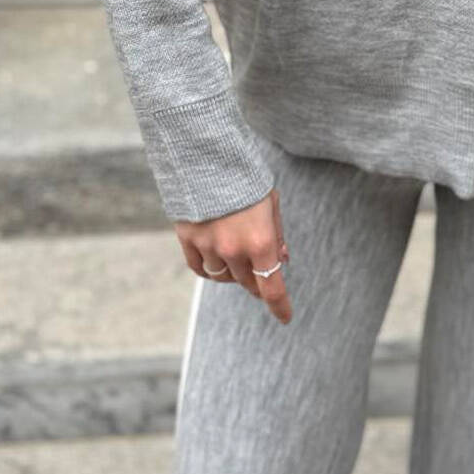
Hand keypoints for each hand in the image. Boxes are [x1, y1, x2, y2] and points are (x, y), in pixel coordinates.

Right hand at [175, 188, 291, 323]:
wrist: (209, 156)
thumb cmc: (247, 179)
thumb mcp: (271, 204)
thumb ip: (276, 235)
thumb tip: (281, 260)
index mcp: (260, 242)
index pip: (272, 288)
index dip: (280, 306)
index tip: (286, 317)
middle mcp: (233, 249)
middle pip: (247, 283)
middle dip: (256, 280)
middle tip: (259, 269)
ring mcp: (208, 246)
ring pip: (222, 276)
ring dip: (233, 273)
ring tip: (236, 255)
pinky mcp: (188, 238)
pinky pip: (199, 267)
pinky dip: (210, 269)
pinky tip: (216, 260)